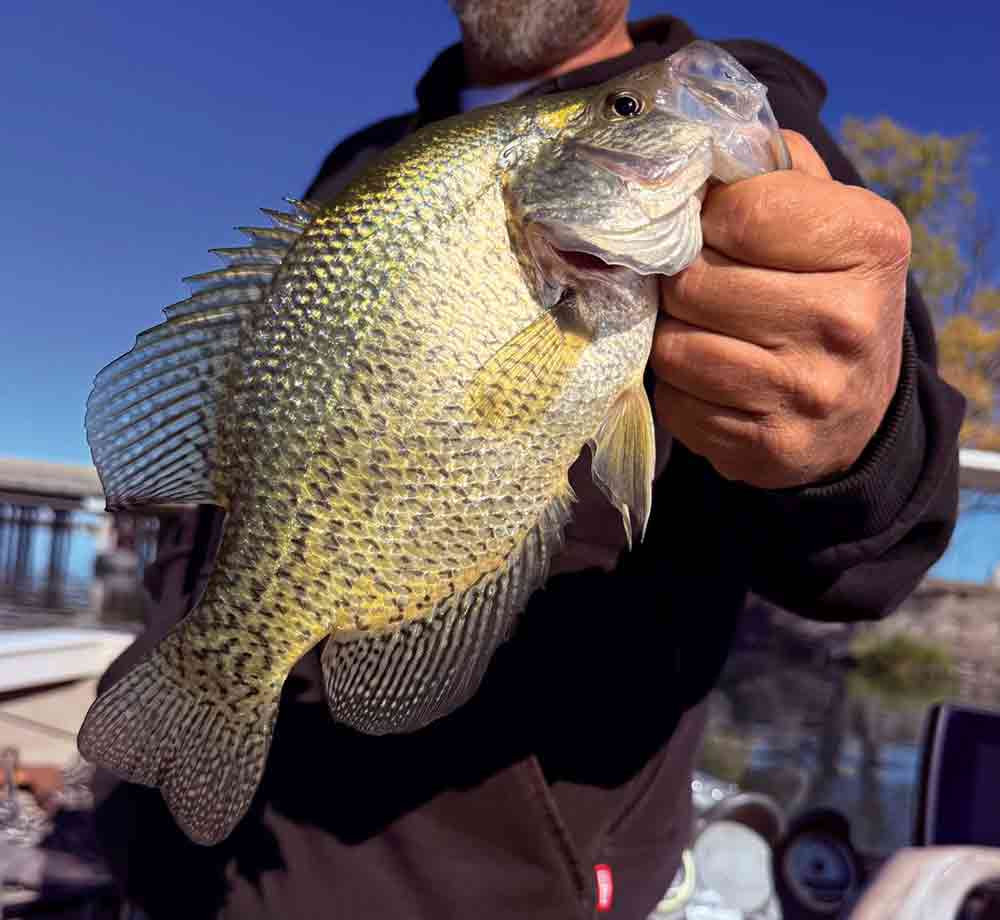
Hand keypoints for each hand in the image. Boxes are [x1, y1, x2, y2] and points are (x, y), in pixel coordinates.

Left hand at [651, 130, 910, 488]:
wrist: (857, 404)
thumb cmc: (825, 290)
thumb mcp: (825, 213)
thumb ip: (768, 169)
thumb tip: (690, 149)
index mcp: (869, 243)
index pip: (740, 212)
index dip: (704, 218)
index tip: (712, 228)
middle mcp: (848, 321)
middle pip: (694, 283)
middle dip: (680, 279)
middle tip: (698, 282)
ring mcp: (810, 393)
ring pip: (675, 347)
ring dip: (673, 334)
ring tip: (702, 328)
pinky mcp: (771, 448)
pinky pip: (677, 403)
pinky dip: (679, 388)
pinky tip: (712, 378)